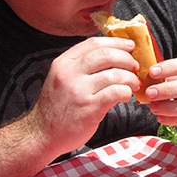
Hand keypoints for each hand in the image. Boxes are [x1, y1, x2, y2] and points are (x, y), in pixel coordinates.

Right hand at [28, 37, 140, 155]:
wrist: (42, 134)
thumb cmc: (58, 106)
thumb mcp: (62, 78)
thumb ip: (82, 65)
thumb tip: (114, 54)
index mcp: (63, 63)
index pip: (94, 43)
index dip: (116, 42)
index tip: (129, 46)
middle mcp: (69, 74)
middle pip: (106, 55)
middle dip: (126, 58)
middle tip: (134, 66)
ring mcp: (78, 91)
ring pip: (115, 74)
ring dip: (130, 77)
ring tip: (133, 83)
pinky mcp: (89, 108)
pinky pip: (116, 92)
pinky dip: (126, 92)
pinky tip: (125, 96)